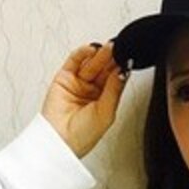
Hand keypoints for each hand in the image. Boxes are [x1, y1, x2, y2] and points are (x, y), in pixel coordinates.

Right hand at [41, 39, 127, 159]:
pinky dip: (83, 53)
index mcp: (104, 101)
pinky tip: (91, 49)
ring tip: (109, 48)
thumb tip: (123, 72)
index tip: (128, 59)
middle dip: (112, 59)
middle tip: (119, 49)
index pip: (114, 80)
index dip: (120, 69)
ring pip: (91, 63)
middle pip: (104, 69)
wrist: (60, 140)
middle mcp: (92, 91)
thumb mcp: (106, 112)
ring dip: (100, 54)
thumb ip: (114, 90)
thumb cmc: (82, 136)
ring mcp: (78, 83)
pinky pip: (74, 61)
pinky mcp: (64, 77)